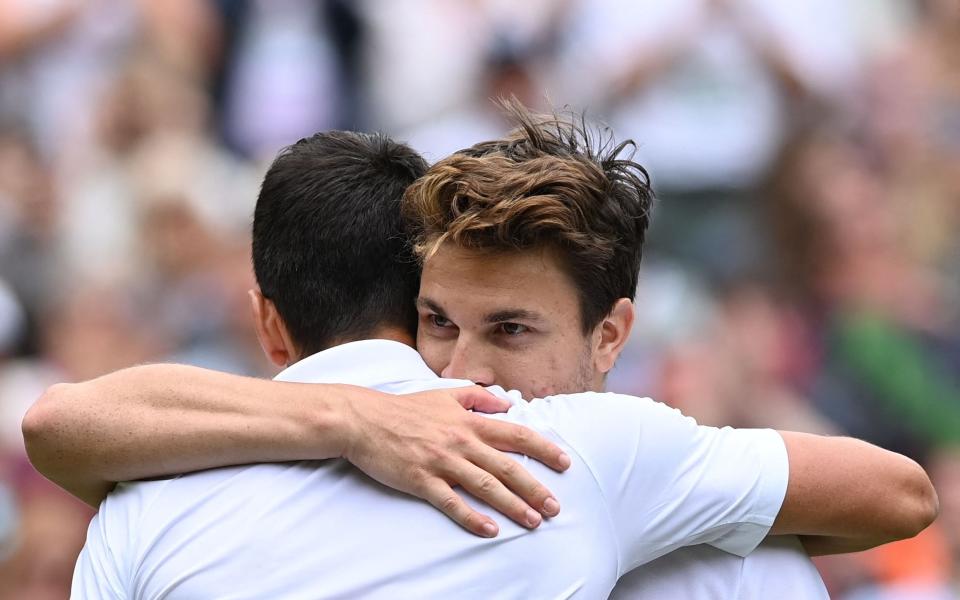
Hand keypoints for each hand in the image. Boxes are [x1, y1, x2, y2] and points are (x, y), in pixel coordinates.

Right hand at [341, 386, 570, 536]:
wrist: (364, 420)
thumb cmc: (405, 408)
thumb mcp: (444, 394)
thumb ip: (477, 397)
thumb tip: (506, 403)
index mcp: (469, 421)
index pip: (516, 434)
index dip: (543, 449)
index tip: (564, 462)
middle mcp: (461, 441)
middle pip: (507, 467)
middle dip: (535, 488)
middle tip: (554, 507)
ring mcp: (442, 462)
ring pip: (485, 487)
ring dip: (512, 506)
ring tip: (532, 521)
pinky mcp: (422, 480)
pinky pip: (452, 503)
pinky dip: (472, 517)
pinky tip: (490, 530)